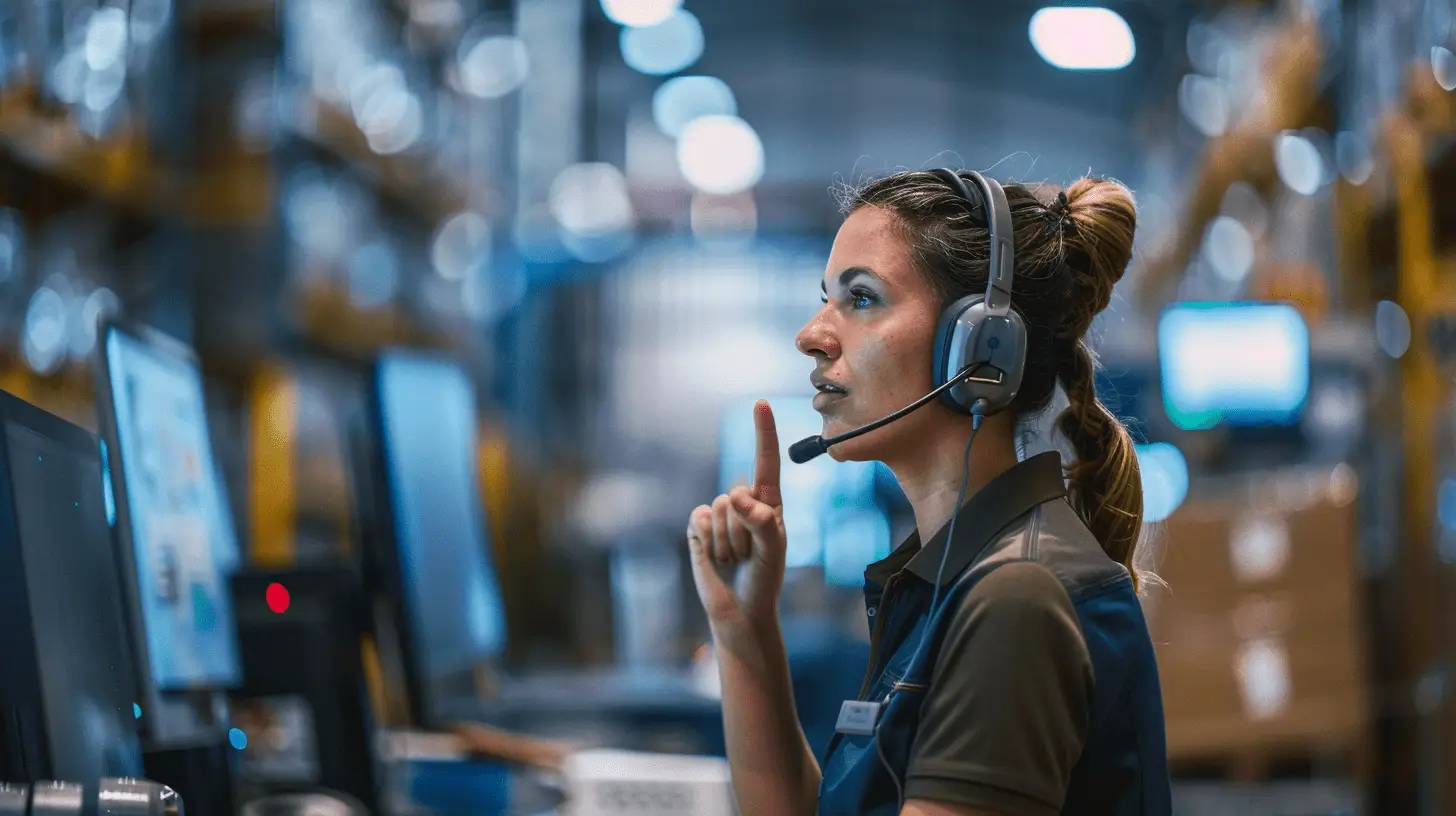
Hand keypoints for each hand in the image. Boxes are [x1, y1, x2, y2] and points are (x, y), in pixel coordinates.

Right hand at [687, 400, 786, 631]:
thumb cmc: (765, 578)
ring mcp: (719, 515)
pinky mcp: (698, 529)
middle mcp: (743, 503)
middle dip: (744, 528)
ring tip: (735, 559)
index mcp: (769, 502)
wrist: (740, 610)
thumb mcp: (774, 549)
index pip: (766, 461)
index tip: (761, 403)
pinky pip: (700, 519)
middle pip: (737, 493)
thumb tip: (734, 495)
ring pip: (719, 508)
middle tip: (750, 554)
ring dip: (729, 541)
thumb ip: (761, 521)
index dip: (763, 432)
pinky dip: (709, 541)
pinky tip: (715, 558)